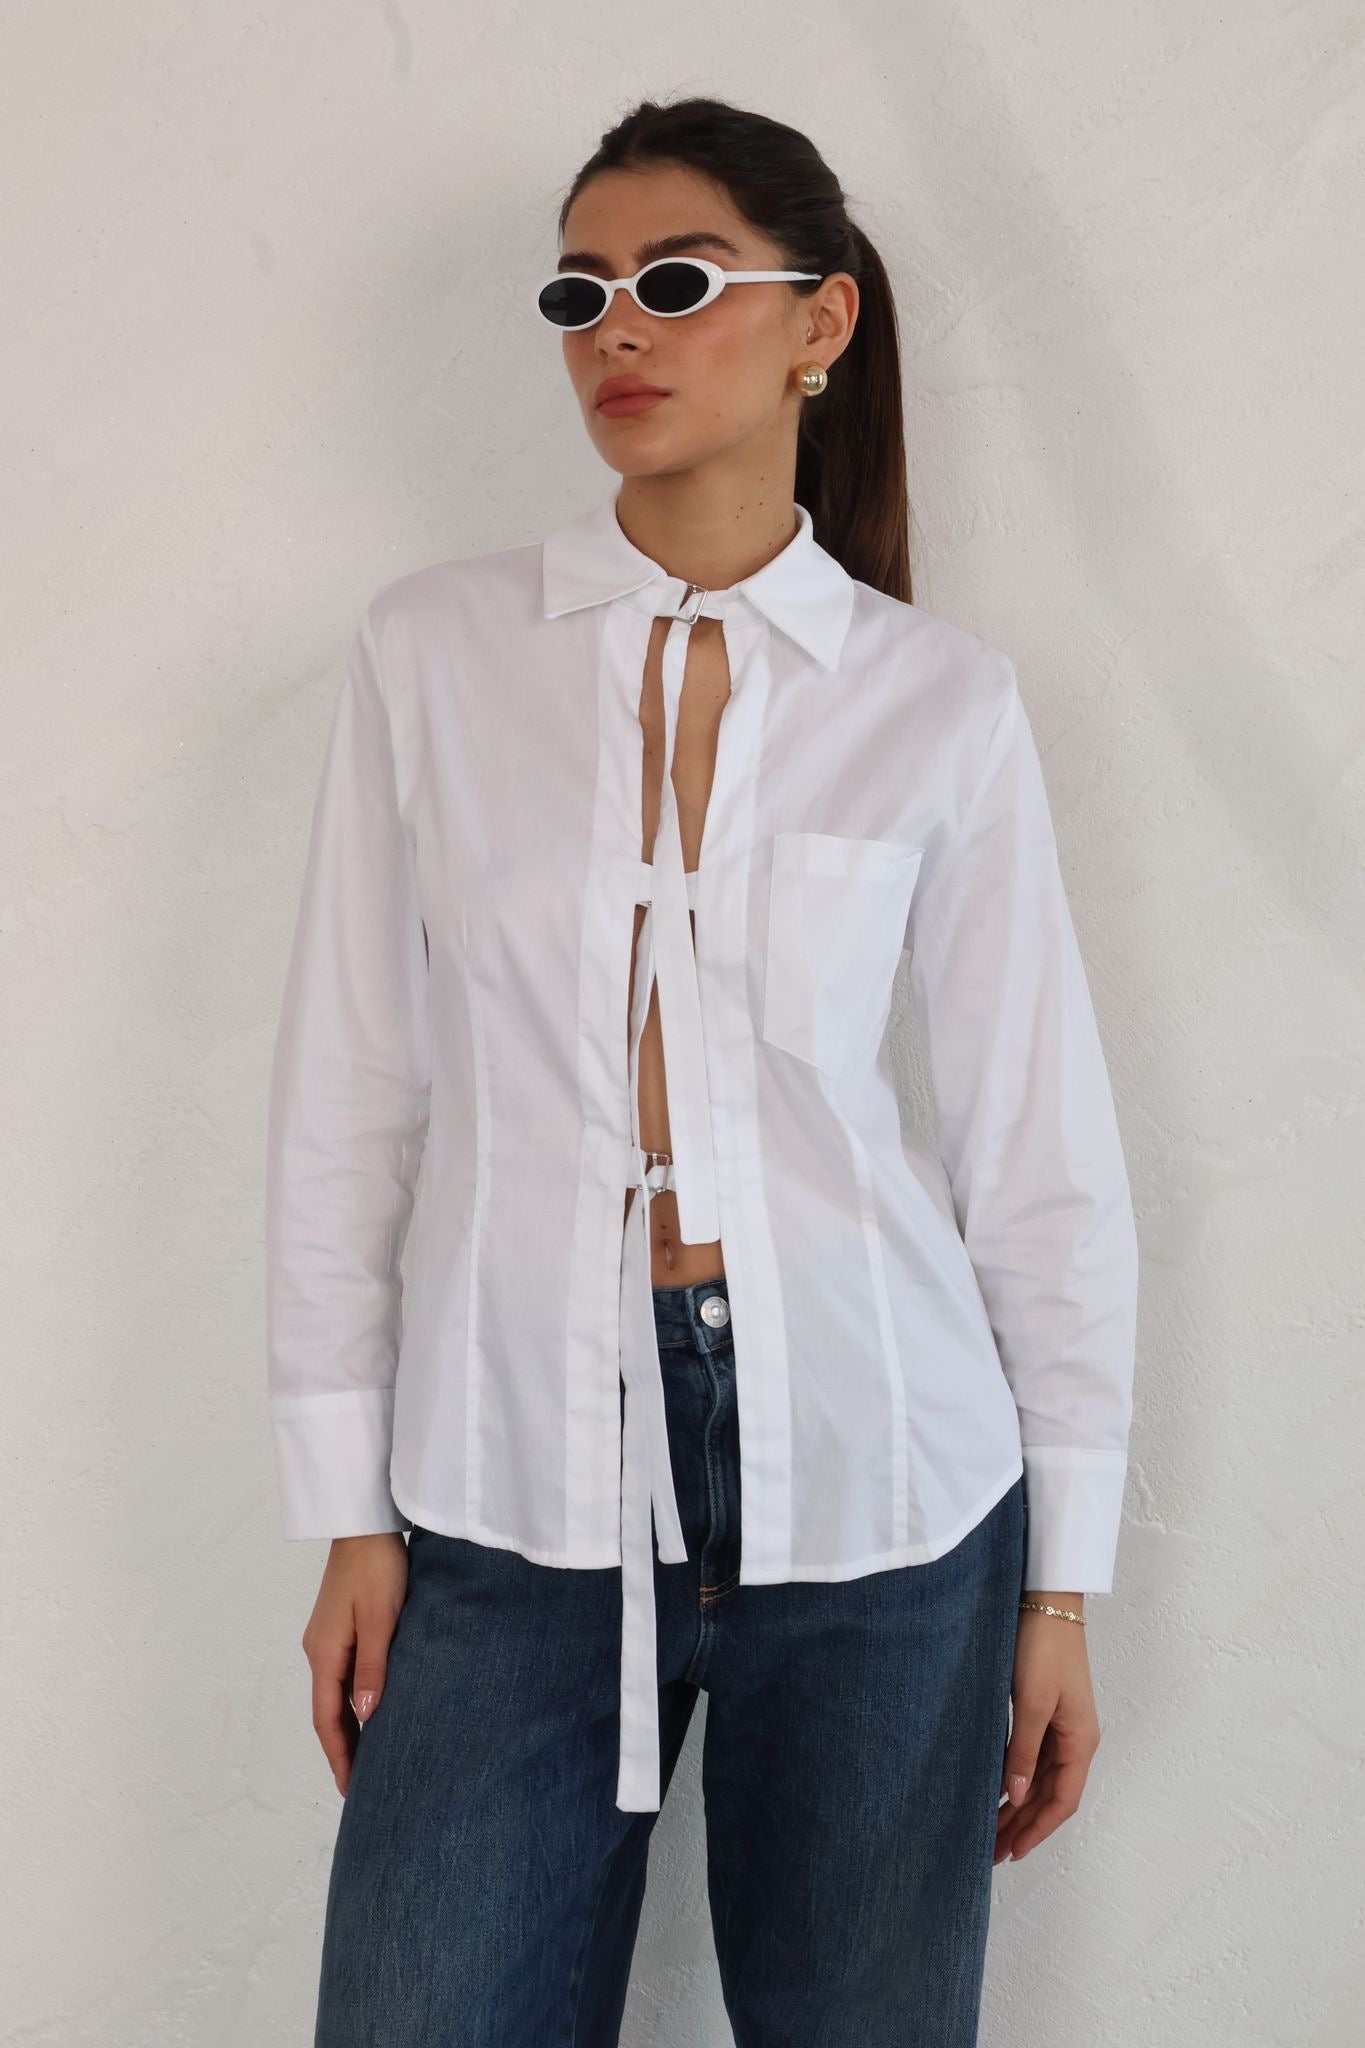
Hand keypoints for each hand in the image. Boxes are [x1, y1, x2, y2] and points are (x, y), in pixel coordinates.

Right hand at [301, 1532, 408, 1796]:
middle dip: (342, 1749)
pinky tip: (370, 1709)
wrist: (365, 1523)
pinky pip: (342, 1675)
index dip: (340, 1755)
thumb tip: (365, 1716)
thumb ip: (374, 1667)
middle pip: (327, 1711)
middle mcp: (319, 1650)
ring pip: (335, 1694)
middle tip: (361, 1785)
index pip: (327, 1718)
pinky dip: (352, 1701)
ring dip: (348, 1727)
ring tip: (369, 1758)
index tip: (351, 1789)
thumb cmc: (377, 1566)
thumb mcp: (381, 1619)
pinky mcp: (340, 1627)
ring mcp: (328, 1638)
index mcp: (325, 1653)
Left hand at [994, 1597, 1099, 1863]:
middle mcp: (1075, 1740)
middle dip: (1023, 1825)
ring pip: (1041, 1780)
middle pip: (1050, 1795)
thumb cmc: (1043, 1649)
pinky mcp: (1046, 1713)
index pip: (1062, 1802)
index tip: (1012, 1853)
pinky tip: (997, 1790)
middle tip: (992, 1851)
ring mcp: (1062, 1727)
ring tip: (990, 1830)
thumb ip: (1024, 1751)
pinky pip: (1034, 1759)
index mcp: (1080, 1742)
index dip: (1037, 1830)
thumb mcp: (1032, 1703)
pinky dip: (1017, 1778)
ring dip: (1018, 1806)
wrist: (1046, 1604)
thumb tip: (1017, 1794)